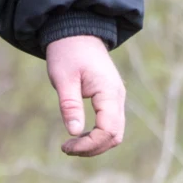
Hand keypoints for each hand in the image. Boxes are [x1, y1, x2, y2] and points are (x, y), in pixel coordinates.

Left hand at [46, 35, 125, 156]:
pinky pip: (110, 125)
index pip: (107, 131)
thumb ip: (70, 105)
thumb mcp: (64, 78)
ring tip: (71, 144)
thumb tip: (74, 132)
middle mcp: (118, 97)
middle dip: (92, 148)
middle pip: (114, 137)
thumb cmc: (68, 53)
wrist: (78, 33)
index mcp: (109, 92)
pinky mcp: (111, 100)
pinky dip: (96, 136)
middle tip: (66, 148)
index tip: (66, 146)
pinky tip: (79, 134)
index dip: (88, 145)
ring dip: (94, 144)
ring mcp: (117, 99)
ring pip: (114, 133)